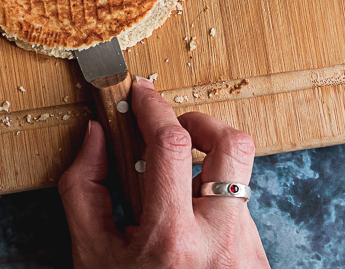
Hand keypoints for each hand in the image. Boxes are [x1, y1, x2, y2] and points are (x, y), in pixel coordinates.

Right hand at [59, 79, 269, 268]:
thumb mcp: (91, 253)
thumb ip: (83, 186)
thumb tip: (96, 134)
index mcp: (172, 238)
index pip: (171, 144)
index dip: (154, 106)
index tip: (141, 93)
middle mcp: (220, 245)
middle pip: (235, 146)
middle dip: (204, 121)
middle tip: (179, 128)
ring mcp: (248, 256)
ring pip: (238, 181)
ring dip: (207, 172)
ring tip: (175, 195)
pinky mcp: (261, 266)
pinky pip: (242, 215)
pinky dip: (214, 207)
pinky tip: (190, 231)